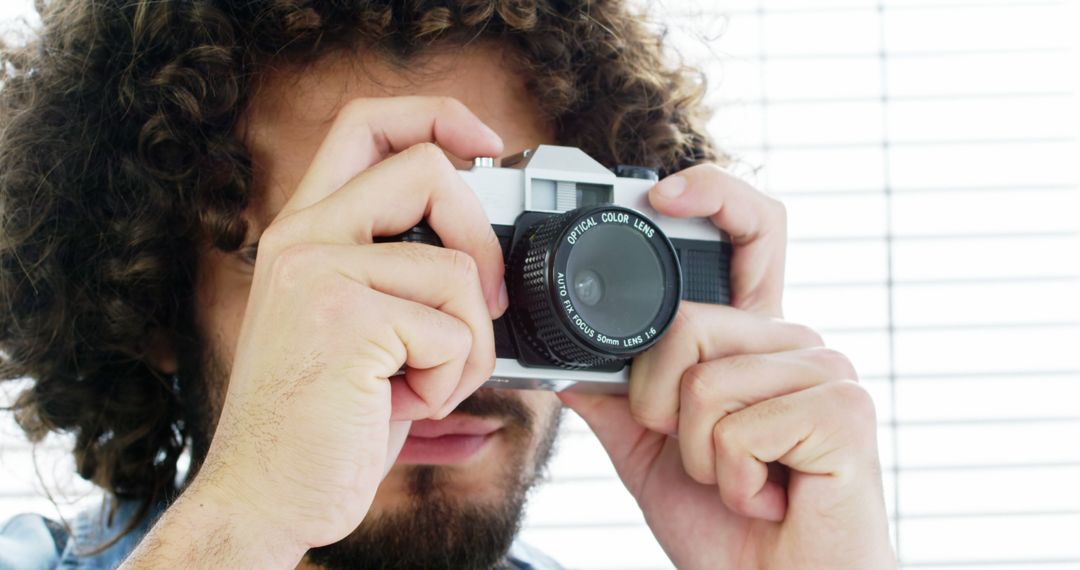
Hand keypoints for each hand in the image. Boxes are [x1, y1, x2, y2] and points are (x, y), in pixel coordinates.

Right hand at [173, 97, 507, 561]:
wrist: (264, 495)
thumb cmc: (322, 421)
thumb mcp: (360, 332)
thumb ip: (403, 277)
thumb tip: (494, 267)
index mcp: (307, 232)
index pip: (366, 125)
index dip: (436, 116)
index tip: (486, 142)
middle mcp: (304, 238)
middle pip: (427, 169)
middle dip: (483, 238)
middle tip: (480, 304)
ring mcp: (319, 273)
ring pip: (459, 270)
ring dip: (468, 345)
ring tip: (420, 384)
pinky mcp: (345, 319)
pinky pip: (454, 333)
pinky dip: (450, 383)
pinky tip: (401, 406)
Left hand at [559, 165, 895, 568]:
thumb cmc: (726, 526)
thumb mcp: (654, 454)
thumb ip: (619, 399)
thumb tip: (565, 362)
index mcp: (754, 341)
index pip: (752, 233)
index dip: (714, 193)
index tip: (659, 192)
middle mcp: (794, 343)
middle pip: (688, 322)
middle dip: (660, 408)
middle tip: (699, 457)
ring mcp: (825, 372)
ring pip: (703, 380)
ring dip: (695, 455)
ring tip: (740, 483)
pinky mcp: (843, 412)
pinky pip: (736, 427)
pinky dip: (729, 479)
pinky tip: (767, 496)